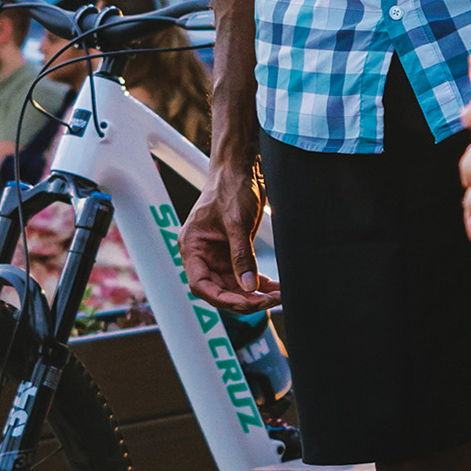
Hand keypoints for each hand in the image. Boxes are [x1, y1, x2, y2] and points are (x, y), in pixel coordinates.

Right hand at [179, 156, 280, 311]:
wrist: (239, 168)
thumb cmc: (230, 187)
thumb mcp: (236, 222)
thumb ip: (241, 255)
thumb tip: (248, 287)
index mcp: (192, 247)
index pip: (200, 285)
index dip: (222, 298)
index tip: (246, 302)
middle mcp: (202, 255)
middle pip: (219, 290)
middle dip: (244, 299)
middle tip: (270, 301)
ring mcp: (218, 256)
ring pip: (234, 287)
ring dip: (255, 294)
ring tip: (278, 296)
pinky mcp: (233, 253)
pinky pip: (244, 275)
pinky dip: (259, 284)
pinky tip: (275, 288)